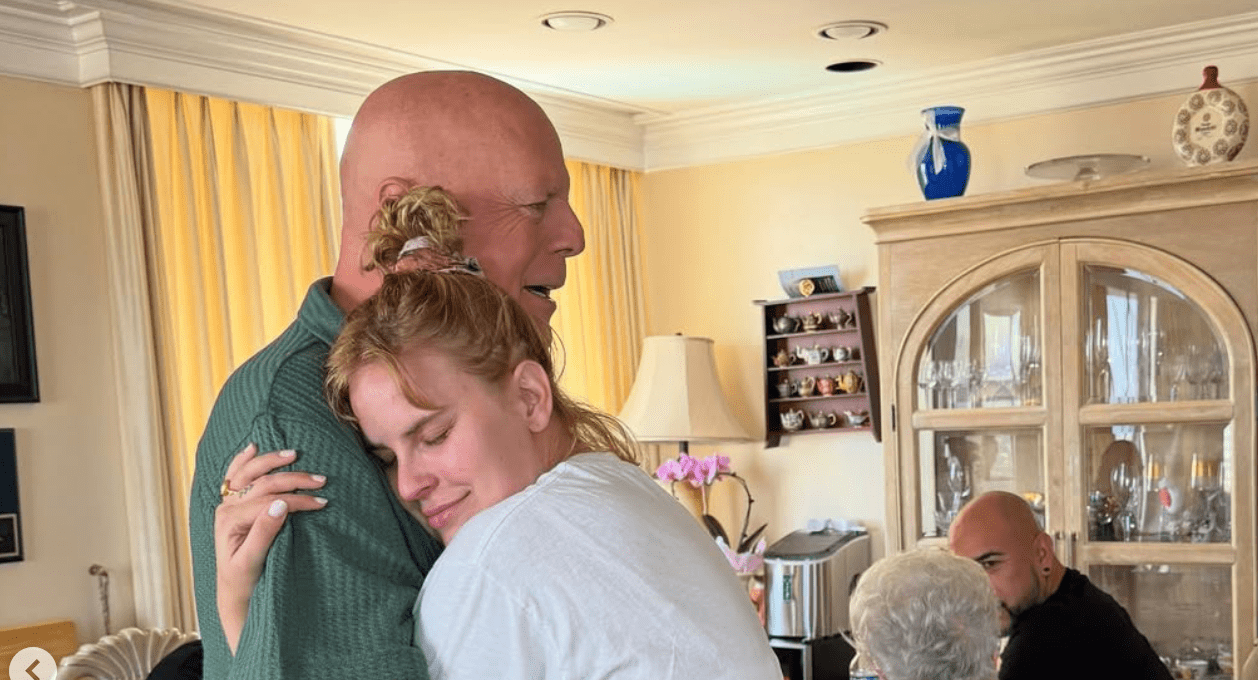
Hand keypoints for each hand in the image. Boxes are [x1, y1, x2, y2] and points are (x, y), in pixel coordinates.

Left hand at [215, 443, 327, 653]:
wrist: (234, 592)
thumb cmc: (245, 581)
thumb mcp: (252, 562)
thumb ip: (264, 532)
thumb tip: (281, 504)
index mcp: (230, 520)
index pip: (269, 500)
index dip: (297, 499)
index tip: (322, 502)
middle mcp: (226, 508)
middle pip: (262, 482)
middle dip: (293, 479)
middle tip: (321, 480)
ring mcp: (227, 504)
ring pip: (249, 472)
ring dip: (272, 462)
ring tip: (295, 455)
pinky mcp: (231, 504)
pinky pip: (234, 476)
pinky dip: (243, 460)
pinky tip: (253, 447)